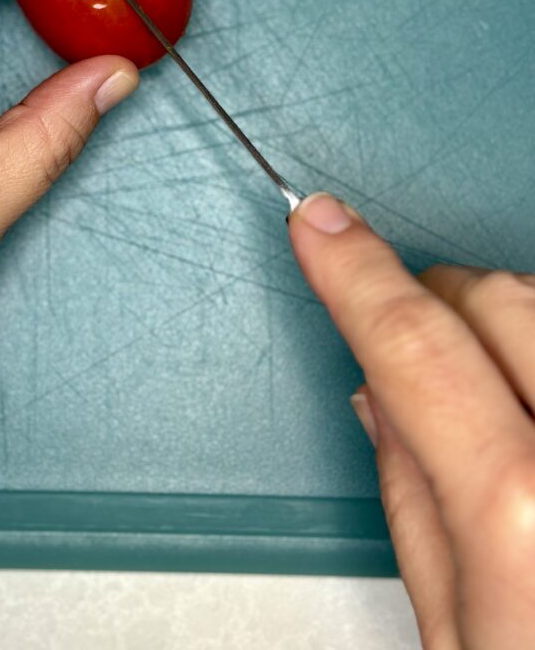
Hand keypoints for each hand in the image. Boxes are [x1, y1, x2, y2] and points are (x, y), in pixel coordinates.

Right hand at [290, 194, 534, 649]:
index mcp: (528, 519)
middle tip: (408, 343)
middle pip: (494, 298)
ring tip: (495, 392)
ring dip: (505, 321)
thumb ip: (409, 496)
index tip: (322, 227)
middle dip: (434, 301)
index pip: (415, 344)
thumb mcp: (457, 635)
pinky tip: (531, 393)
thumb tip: (378, 391)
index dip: (355, 273)